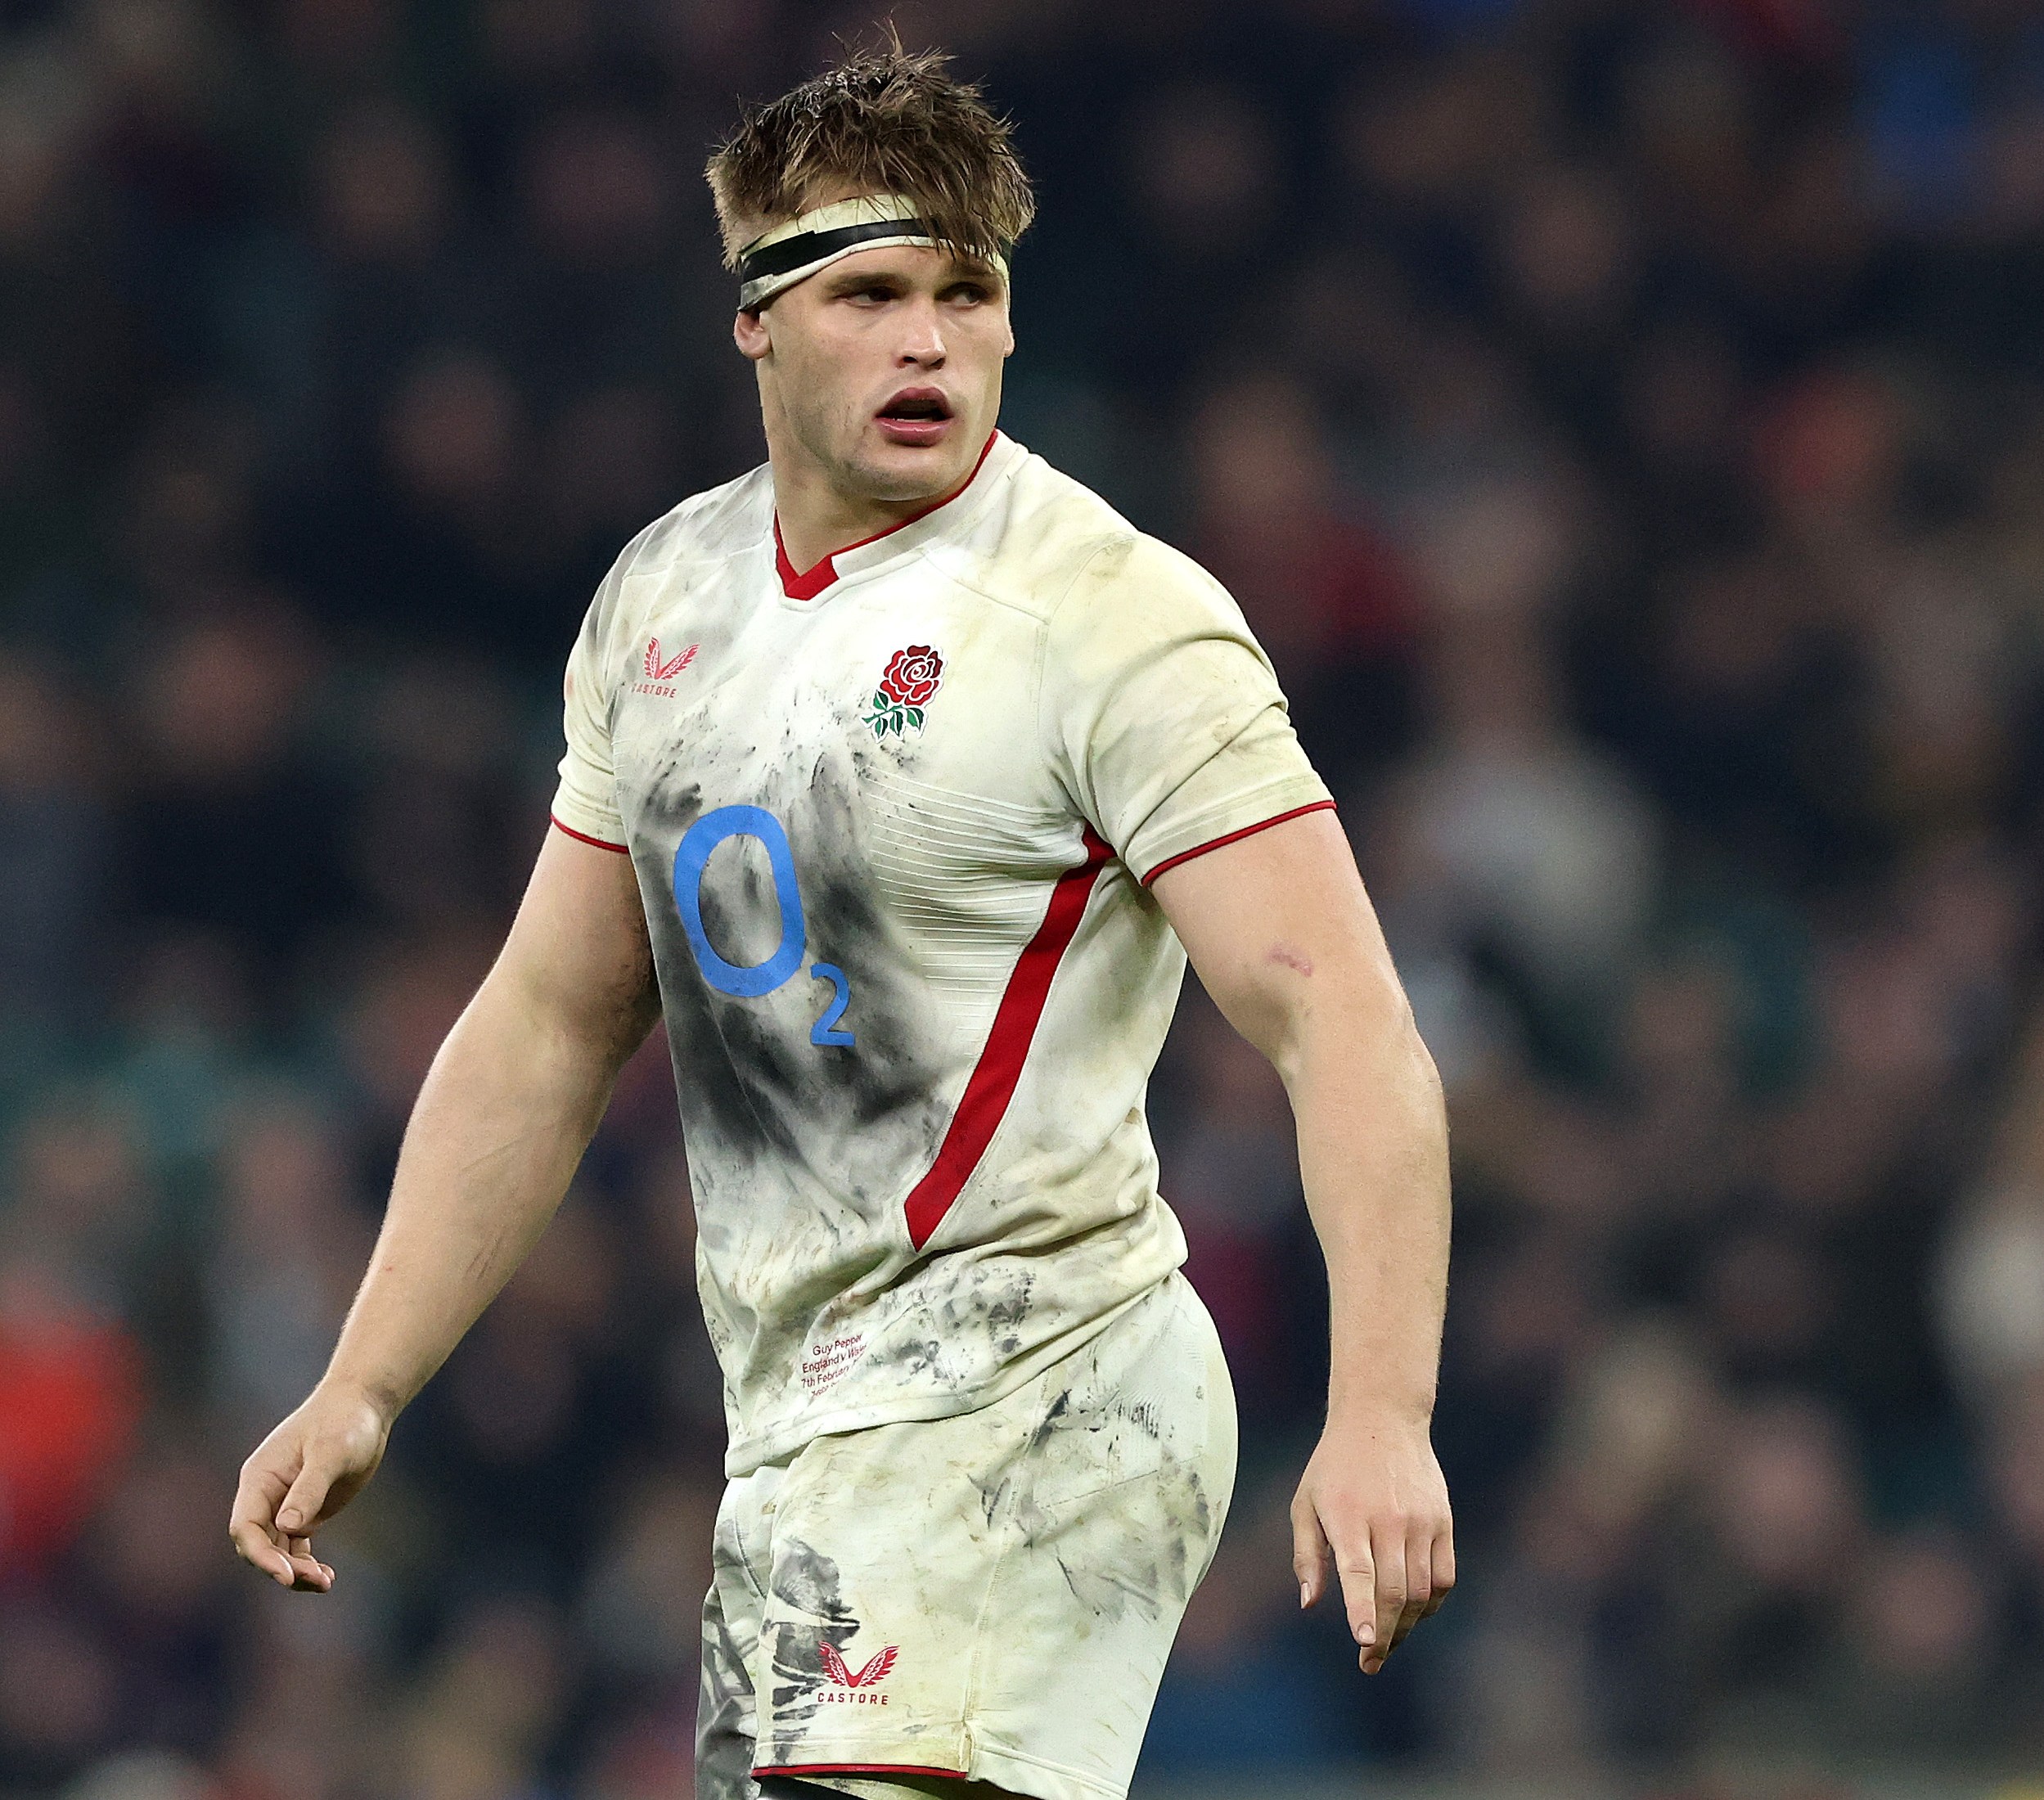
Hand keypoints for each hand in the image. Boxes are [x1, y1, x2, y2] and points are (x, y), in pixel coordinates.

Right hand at [228, 1384, 391, 1591]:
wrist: (364, 1407)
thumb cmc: (344, 1421)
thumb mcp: (330, 1452)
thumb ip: (309, 1488)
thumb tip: (287, 1527)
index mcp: (260, 1478)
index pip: (246, 1527)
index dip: (260, 1555)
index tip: (285, 1574)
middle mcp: (266, 1495)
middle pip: (260, 1545)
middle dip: (281, 1567)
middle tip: (317, 1579)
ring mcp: (285, 1506)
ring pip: (278, 1551)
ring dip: (296, 1571)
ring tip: (325, 1582)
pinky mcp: (306, 1511)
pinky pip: (296, 1548)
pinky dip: (307, 1564)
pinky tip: (326, 1577)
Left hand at [1291, 1410, 1453, 1673]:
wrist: (1381, 1420)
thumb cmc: (1334, 1468)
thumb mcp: (1305, 1503)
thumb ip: (1307, 1556)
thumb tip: (1310, 1604)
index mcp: (1347, 1517)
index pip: (1360, 1573)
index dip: (1363, 1611)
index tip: (1365, 1642)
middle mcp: (1387, 1521)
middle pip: (1393, 1593)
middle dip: (1383, 1636)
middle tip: (1370, 1662)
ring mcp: (1420, 1521)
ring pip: (1420, 1591)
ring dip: (1406, 1625)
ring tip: (1387, 1640)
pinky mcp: (1442, 1521)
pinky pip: (1443, 1576)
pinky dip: (1431, 1603)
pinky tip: (1414, 1612)